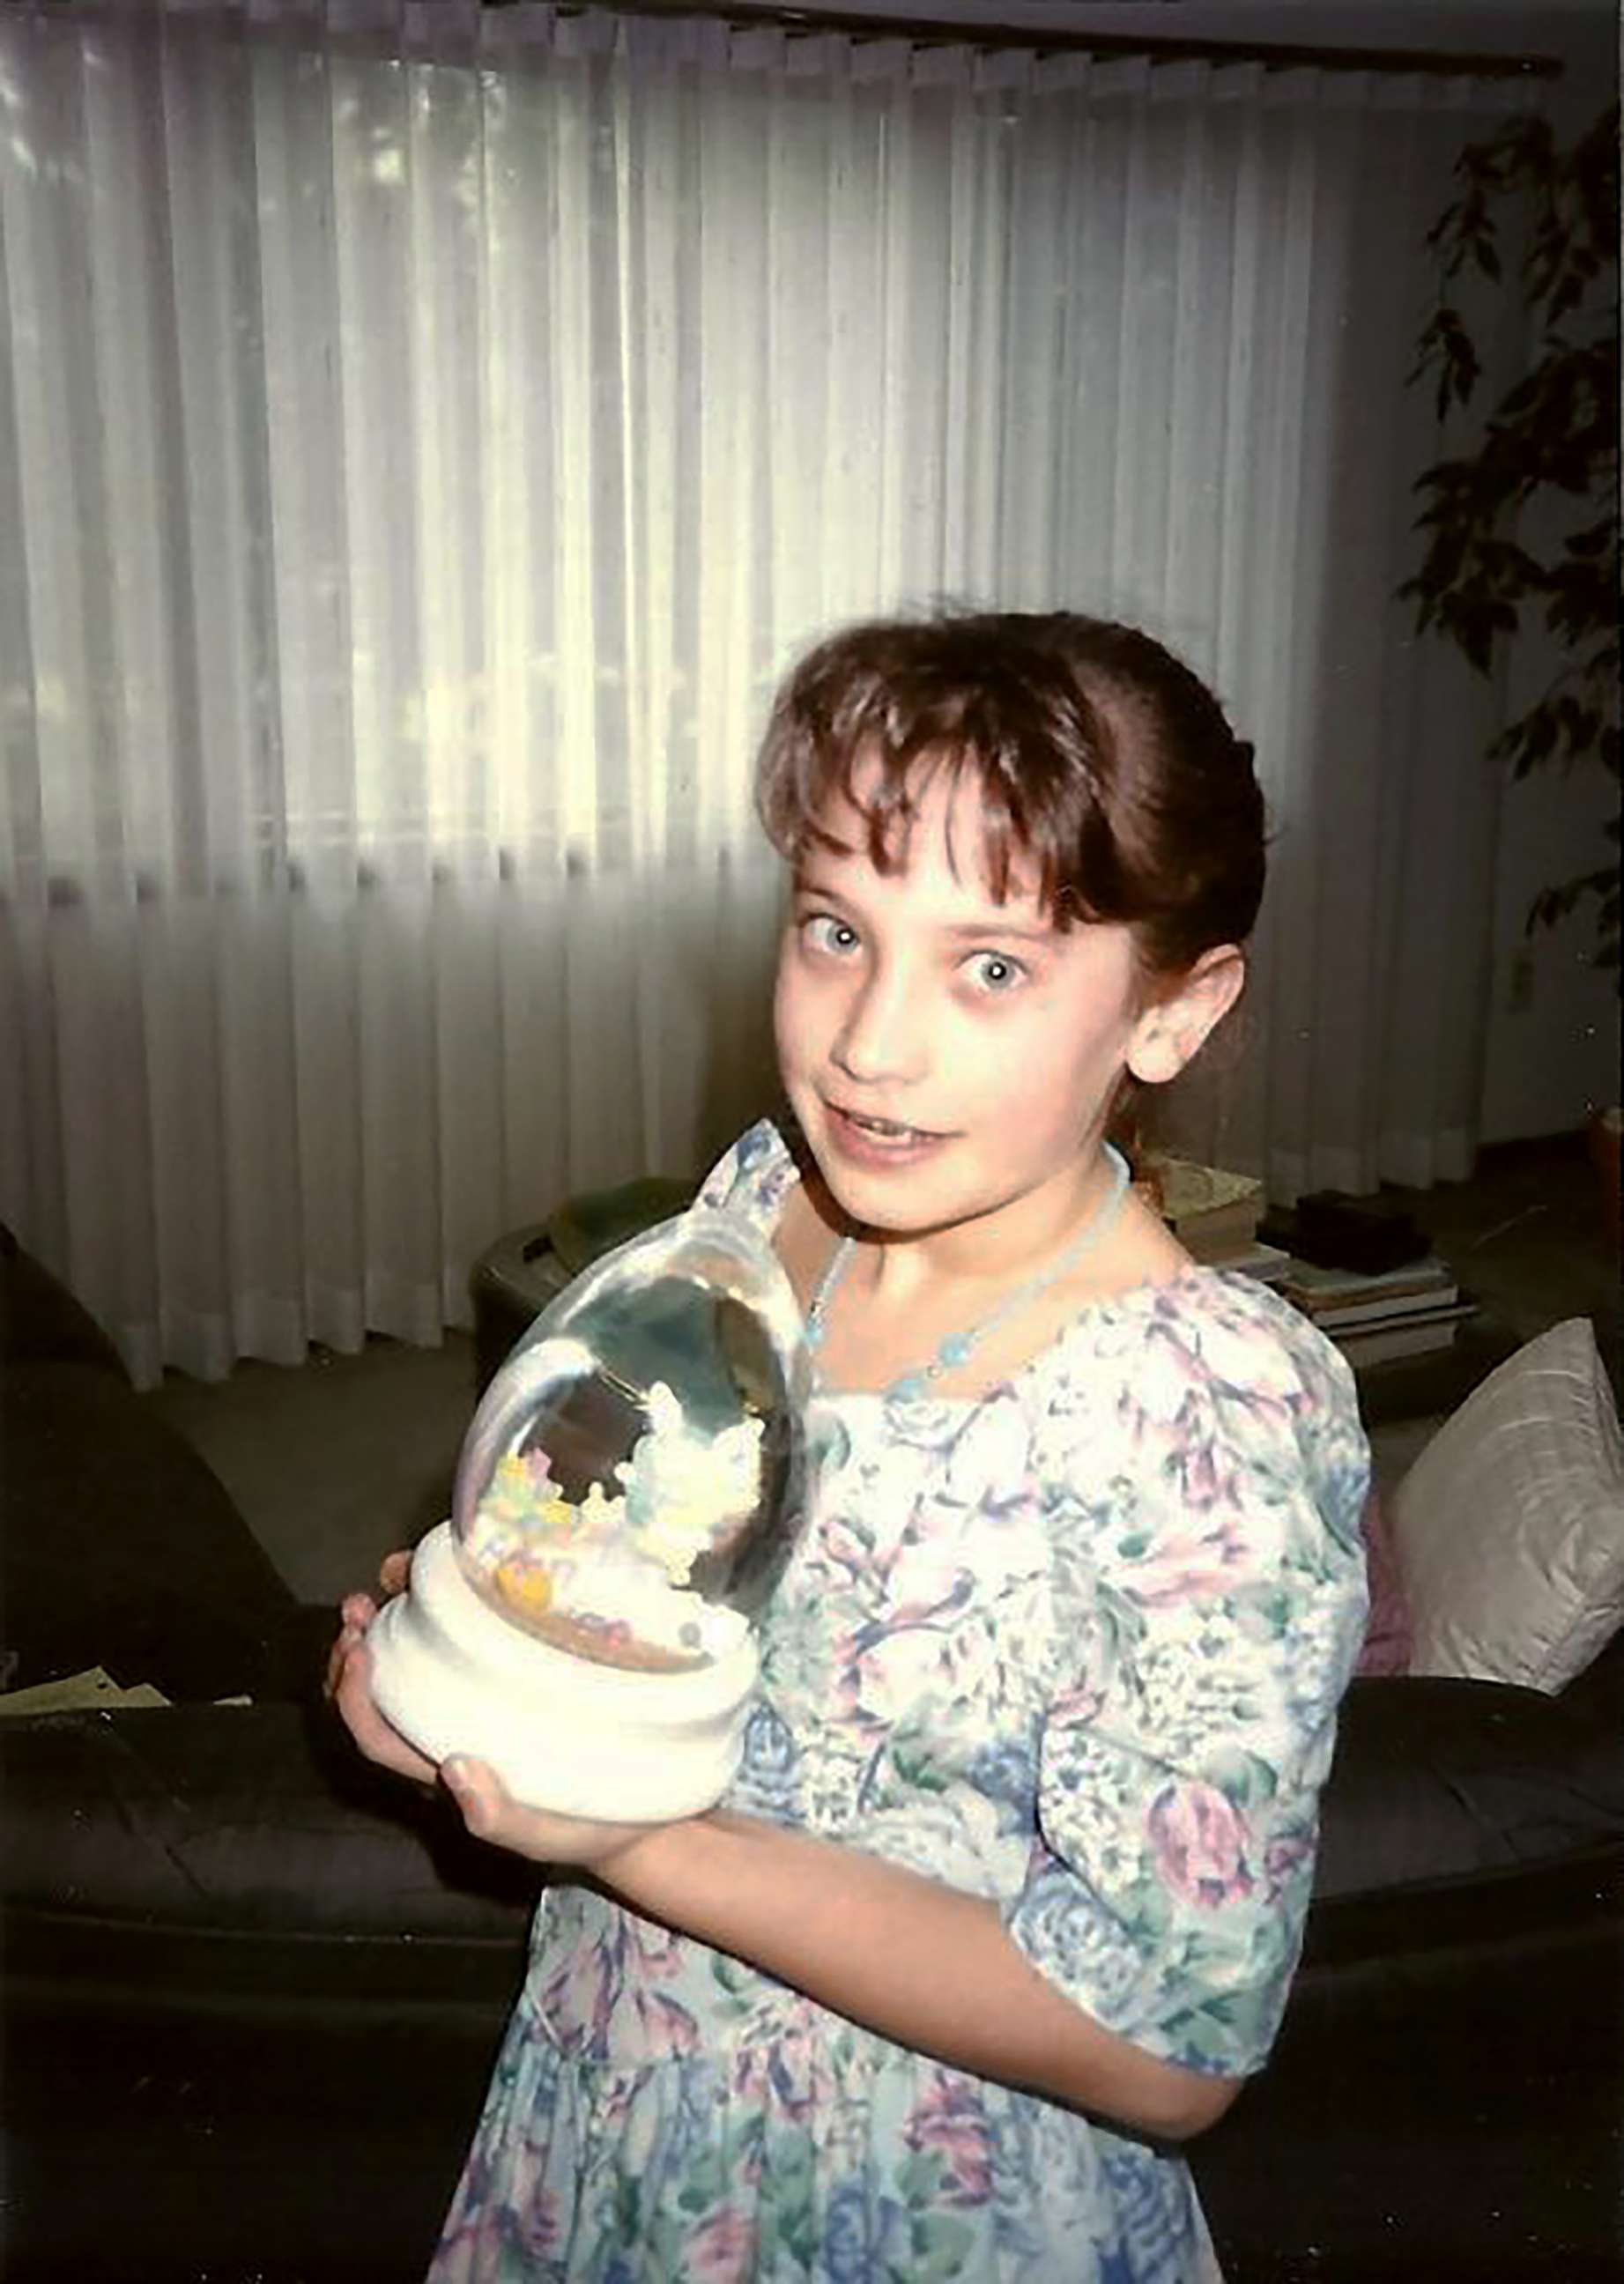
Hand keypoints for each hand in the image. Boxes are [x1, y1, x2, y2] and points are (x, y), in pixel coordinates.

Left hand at [326, 1549, 669, 1873]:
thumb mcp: (545, 1834)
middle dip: (355, 1651)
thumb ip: (500, 1816)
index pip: (378, 1736)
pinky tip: (448, 1570)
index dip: (354, 1695)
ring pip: (409, 1662)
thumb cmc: (582, 1827)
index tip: (358, 1648)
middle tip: (358, 1606)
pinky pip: (459, 1639)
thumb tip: (453, 1770)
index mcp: (440, 1770)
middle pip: (378, 1696)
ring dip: (388, 1620)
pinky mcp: (505, 1678)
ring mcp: (472, 1703)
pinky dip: (443, 1603)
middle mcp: (445, 1732)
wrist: (637, 1814)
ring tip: (388, 1575)